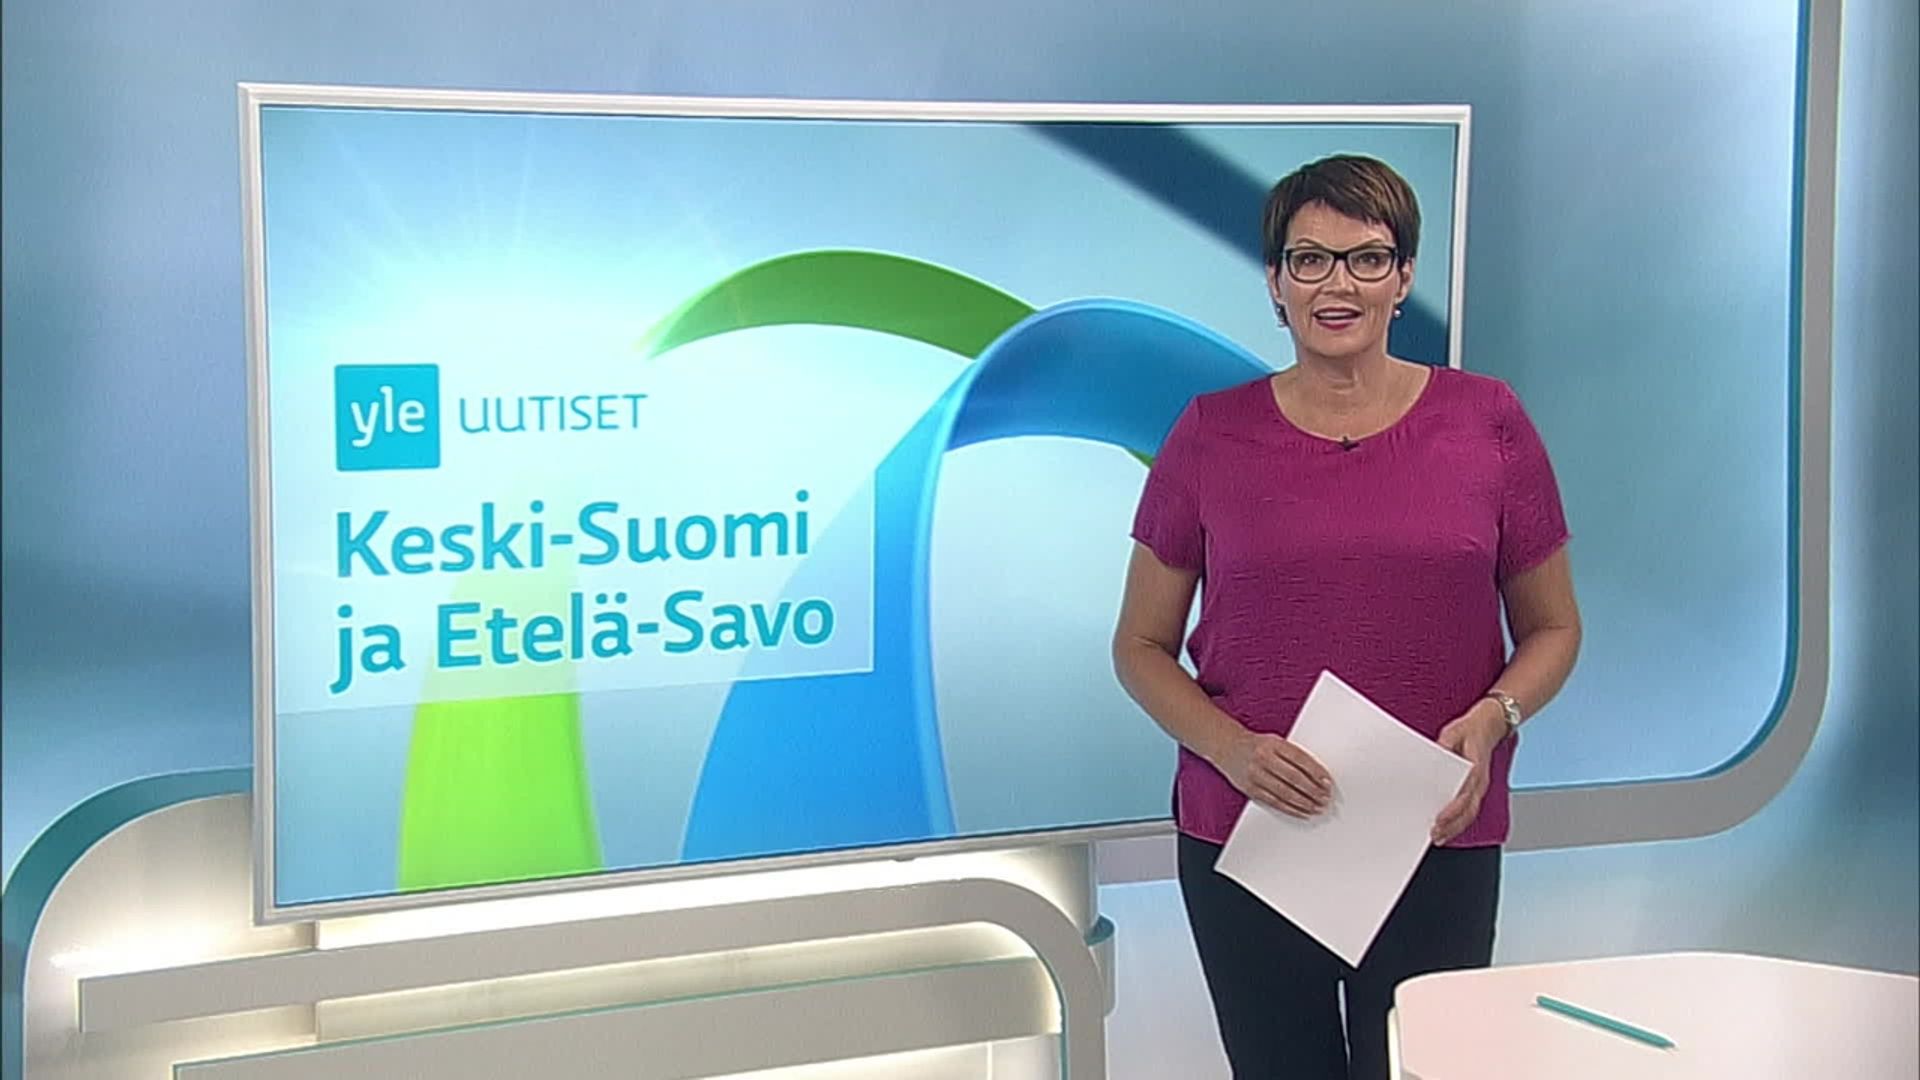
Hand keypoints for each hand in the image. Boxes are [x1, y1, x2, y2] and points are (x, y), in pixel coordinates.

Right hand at [1216, 730, 1333, 818]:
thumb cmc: (1256, 745)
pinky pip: (1274, 802)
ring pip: (1285, 793)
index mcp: (1273, 744)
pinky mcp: (1251, 789)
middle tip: (1325, 797)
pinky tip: (1302, 812)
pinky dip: (1290, 809)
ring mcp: (1255, 775)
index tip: (1327, 782)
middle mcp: (1263, 759)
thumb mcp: (1276, 742)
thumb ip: (1294, 755)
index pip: (1300, 759)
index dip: (1316, 772)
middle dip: (1313, 790)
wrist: (1227, 747)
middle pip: (1294, 778)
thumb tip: (1318, 775)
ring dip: (1304, 802)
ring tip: (1317, 807)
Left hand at [1432, 700, 1508, 843]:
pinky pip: (1470, 810)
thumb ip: (1444, 744)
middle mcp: (1480, 782)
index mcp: (1475, 770)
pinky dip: (1459, 823)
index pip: (1464, 796)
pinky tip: (1447, 830)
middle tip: (1434, 835)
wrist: (1490, 725)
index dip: (1451, 810)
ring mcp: (1480, 787)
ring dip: (1455, 828)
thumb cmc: (1470, 730)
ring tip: (1439, 838)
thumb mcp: (1453, 732)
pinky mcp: (1476, 789)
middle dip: (1451, 826)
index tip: (1438, 819)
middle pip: (1467, 811)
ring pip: (1470, 814)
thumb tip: (1434, 753)